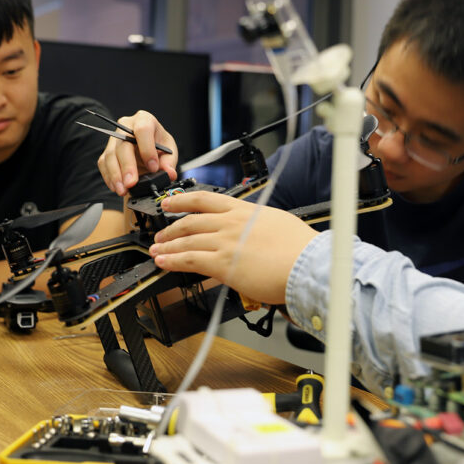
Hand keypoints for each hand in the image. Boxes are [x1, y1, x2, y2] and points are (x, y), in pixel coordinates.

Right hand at [97, 111, 177, 196]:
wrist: (149, 148)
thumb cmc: (159, 145)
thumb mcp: (169, 151)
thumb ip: (169, 163)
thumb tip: (169, 173)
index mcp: (144, 119)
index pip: (143, 130)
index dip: (147, 149)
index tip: (153, 168)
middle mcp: (126, 126)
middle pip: (123, 145)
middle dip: (127, 166)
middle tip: (131, 183)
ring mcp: (114, 138)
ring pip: (110, 155)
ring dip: (115, 175)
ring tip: (123, 189)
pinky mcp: (107, 151)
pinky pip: (104, 164)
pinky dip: (110, 178)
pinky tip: (117, 187)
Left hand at [148, 191, 316, 304]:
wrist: (307, 264)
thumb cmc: (300, 247)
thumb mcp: (276, 222)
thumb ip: (257, 225)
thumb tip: (252, 232)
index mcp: (244, 210)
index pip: (205, 199)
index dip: (182, 201)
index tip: (170, 204)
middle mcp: (231, 222)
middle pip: (190, 221)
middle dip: (170, 228)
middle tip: (160, 235)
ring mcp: (225, 242)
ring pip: (186, 240)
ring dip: (167, 246)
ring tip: (156, 251)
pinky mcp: (223, 264)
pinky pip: (189, 260)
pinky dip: (172, 261)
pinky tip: (163, 263)